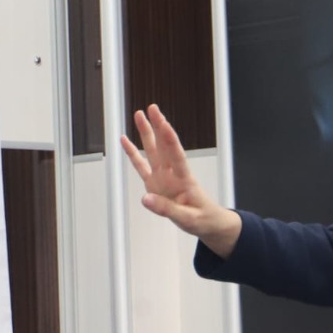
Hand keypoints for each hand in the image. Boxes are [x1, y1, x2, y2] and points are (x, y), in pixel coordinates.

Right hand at [121, 104, 242, 257]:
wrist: (207, 223)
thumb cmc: (202, 218)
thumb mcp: (188, 219)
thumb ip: (167, 209)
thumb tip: (145, 199)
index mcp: (184, 180)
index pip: (177, 155)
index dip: (170, 139)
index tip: (163, 123)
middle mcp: (172, 174)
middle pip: (164, 146)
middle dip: (158, 126)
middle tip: (152, 109)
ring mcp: (162, 177)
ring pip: (153, 150)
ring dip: (146, 133)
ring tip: (139, 115)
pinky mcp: (154, 183)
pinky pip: (141, 166)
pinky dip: (132, 154)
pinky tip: (125, 141)